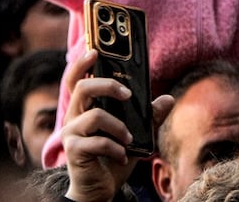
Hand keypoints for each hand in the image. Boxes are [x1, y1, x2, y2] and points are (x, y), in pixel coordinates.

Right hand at [61, 49, 174, 201]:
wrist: (100, 191)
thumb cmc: (112, 158)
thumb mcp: (135, 136)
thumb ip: (148, 117)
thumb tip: (167, 99)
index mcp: (84, 108)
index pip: (76, 79)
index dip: (82, 63)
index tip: (95, 51)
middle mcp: (73, 117)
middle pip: (82, 88)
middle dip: (107, 85)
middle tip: (128, 94)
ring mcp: (71, 133)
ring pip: (94, 115)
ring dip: (119, 126)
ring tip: (130, 140)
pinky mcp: (74, 150)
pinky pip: (98, 142)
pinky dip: (116, 149)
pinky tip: (122, 158)